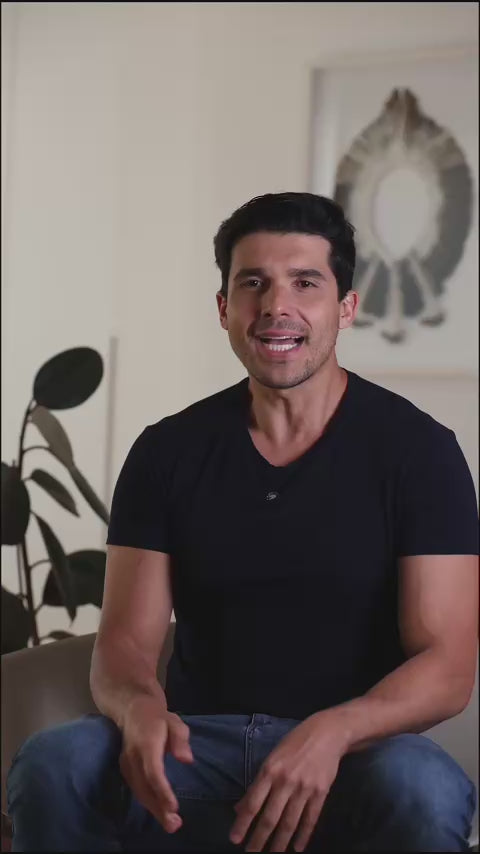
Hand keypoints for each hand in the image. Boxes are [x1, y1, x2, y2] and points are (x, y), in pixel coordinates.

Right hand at [119, 695, 192, 833]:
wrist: (132, 710)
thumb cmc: (158, 717)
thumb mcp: (175, 722)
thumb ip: (181, 740)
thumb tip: (187, 759)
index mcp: (147, 744)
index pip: (153, 772)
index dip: (163, 792)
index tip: (174, 807)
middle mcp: (133, 757)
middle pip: (144, 788)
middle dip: (159, 809)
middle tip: (175, 825)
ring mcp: (126, 764)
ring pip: (138, 792)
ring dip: (153, 810)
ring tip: (170, 824)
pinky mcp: (124, 769)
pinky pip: (135, 789)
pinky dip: (147, 802)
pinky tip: (159, 811)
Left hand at [230, 711, 347, 851]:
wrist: (327, 733)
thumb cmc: (295, 743)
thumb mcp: (272, 758)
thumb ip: (257, 784)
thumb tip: (240, 807)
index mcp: (270, 770)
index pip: (253, 803)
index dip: (243, 823)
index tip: (235, 839)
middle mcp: (286, 781)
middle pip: (270, 817)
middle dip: (259, 839)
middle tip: (251, 853)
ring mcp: (304, 788)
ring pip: (290, 822)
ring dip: (280, 842)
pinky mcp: (321, 792)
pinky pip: (311, 818)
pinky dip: (304, 835)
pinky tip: (297, 847)